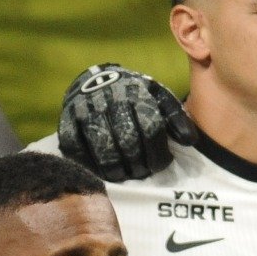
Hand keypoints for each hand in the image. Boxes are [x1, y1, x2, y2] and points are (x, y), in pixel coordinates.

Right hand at [57, 65, 195, 181]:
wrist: (98, 80)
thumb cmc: (135, 97)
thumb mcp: (159, 99)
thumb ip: (175, 118)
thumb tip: (189, 141)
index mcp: (138, 93)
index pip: (151, 127)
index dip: (157, 153)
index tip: (158, 166)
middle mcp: (111, 97)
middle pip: (127, 140)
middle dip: (136, 164)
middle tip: (140, 174)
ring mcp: (87, 107)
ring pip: (101, 146)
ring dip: (114, 168)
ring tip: (122, 176)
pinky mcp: (67, 117)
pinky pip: (74, 145)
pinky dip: (87, 162)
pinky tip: (98, 170)